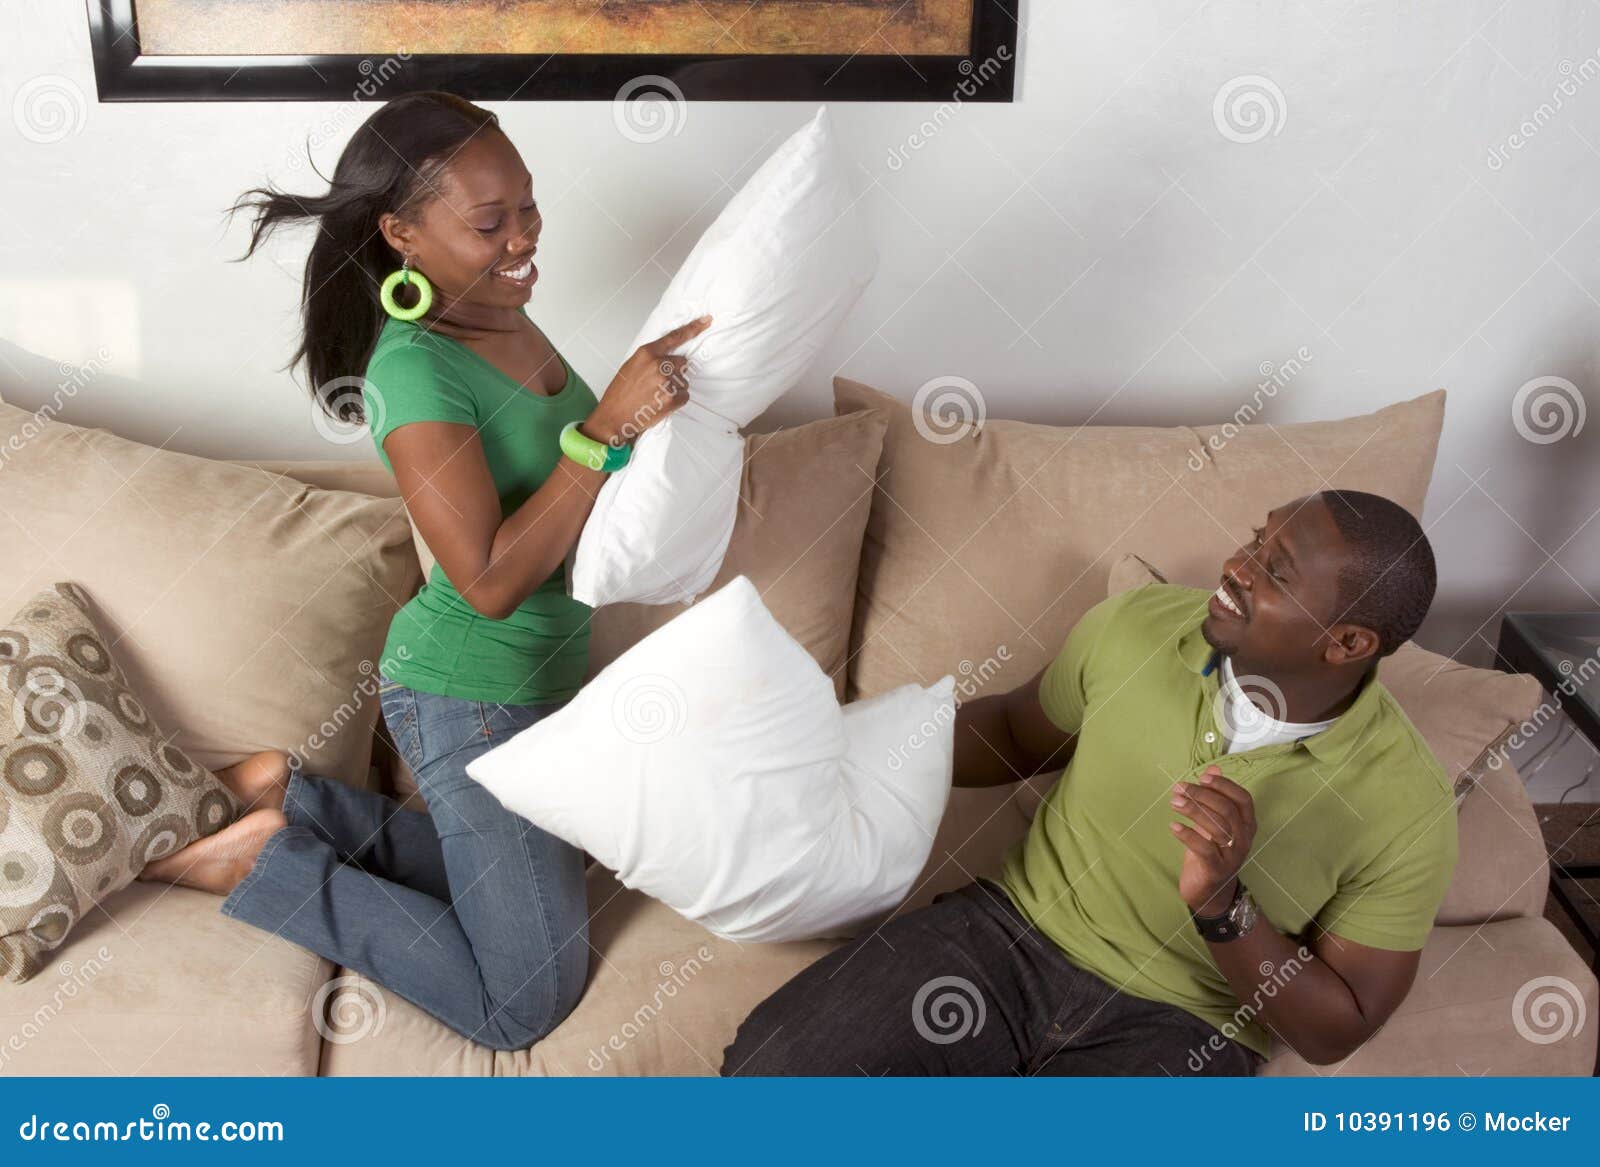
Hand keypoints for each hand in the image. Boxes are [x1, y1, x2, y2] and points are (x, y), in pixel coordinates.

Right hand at [583, 315, 712, 445]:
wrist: (614, 417)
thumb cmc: (621, 393)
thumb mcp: (632, 366)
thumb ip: (651, 358)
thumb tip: (669, 358)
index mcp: (647, 353)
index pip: (675, 337)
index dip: (693, 328)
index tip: (707, 321)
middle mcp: (658, 364)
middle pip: (682, 362)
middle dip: (674, 372)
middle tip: (656, 384)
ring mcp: (666, 381)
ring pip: (683, 381)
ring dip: (673, 388)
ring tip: (654, 396)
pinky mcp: (672, 397)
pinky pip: (684, 396)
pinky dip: (675, 401)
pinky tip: (659, 404)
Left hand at [1170, 765, 1256, 914]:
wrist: (1208, 890)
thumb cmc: (1210, 850)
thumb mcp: (1212, 822)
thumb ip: (1214, 796)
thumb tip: (1213, 768)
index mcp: (1247, 824)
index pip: (1243, 799)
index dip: (1225, 785)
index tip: (1203, 776)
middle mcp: (1244, 839)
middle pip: (1227, 810)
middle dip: (1202, 795)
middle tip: (1179, 788)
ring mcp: (1232, 856)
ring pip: (1217, 827)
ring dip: (1193, 810)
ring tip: (1173, 801)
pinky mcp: (1217, 870)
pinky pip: (1204, 849)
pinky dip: (1188, 836)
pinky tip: (1173, 826)